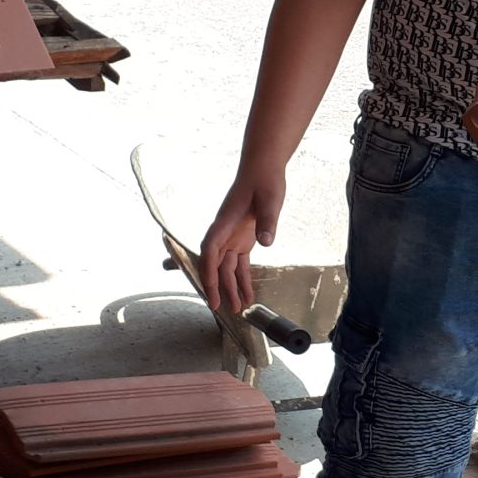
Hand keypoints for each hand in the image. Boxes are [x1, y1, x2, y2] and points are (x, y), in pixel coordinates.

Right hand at [198, 164, 285, 315]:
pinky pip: (239, 263)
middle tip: (221, 308)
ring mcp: (232, 237)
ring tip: (239, 308)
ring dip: (231, 287)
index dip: (207, 270)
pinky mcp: (243, 239)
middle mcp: (224, 232)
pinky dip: (242, 279)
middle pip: (216, 264)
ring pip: (227, 267)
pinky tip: (247, 294)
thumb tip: (266, 241)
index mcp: (224, 223)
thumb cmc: (264, 181)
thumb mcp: (270, 199)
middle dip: (218, 287)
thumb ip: (267, 220)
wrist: (264, 169)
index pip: (210, 250)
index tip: (210, 288)